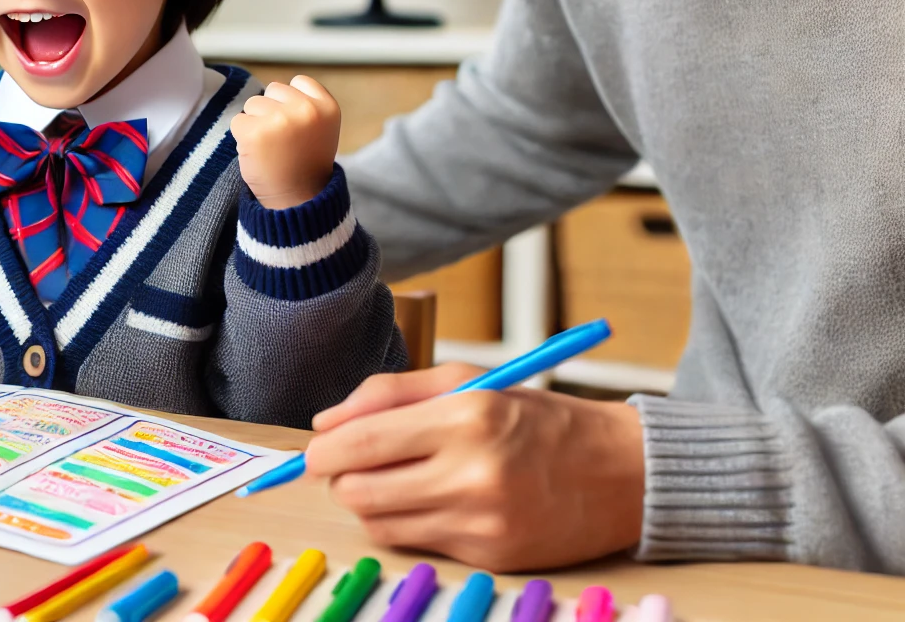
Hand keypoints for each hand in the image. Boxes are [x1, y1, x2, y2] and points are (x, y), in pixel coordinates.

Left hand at [230, 75, 339, 209]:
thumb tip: (273, 88)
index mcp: (327, 107)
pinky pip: (237, 121)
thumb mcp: (321, 129)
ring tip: (271, 148)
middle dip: (272, 111)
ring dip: (256, 124)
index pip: (298, 82)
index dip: (290, 102)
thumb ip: (306, 105)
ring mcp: (280, 120)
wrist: (297, 200)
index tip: (296, 127)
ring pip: (253, 104)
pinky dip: (242, 137)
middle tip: (283, 141)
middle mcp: (306, 110)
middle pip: (272, 90)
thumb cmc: (304, 164)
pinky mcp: (254, 133)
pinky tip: (257, 153)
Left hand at [304, 362, 645, 571]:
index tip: (317, 447)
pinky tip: (429, 499)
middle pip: (357, 491)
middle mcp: (473, 475)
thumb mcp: (467, 381)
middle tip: (353, 461)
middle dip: (340, 476)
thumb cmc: (537, 418)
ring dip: (369, 500)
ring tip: (394, 477)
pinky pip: (415, 543)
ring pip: (378, 522)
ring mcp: (482, 522)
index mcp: (466, 419)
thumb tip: (324, 423)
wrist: (622, 472)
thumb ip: (388, 395)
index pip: (359, 444)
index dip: (322, 449)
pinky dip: (406, 521)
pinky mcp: (490, 556)